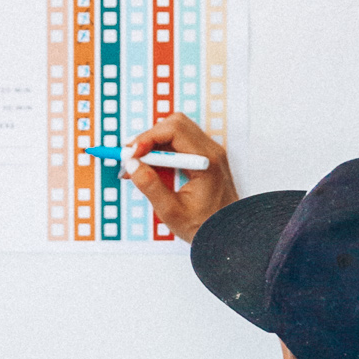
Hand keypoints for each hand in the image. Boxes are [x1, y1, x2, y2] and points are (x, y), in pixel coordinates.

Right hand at [124, 113, 238, 243]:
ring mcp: (210, 153)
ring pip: (177, 130)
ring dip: (154, 143)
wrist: (228, 234)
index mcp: (207, 162)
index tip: (130, 154)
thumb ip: (151, 186)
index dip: (147, 138)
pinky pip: (181, 143)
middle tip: (130, 157)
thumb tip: (132, 165)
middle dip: (149, 137)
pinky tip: (150, 169)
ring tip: (137, 165)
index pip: (174, 130)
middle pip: (175, 124)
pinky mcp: (205, 158)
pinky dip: (162, 151)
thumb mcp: (171, 211)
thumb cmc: (204, 226)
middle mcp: (211, 151)